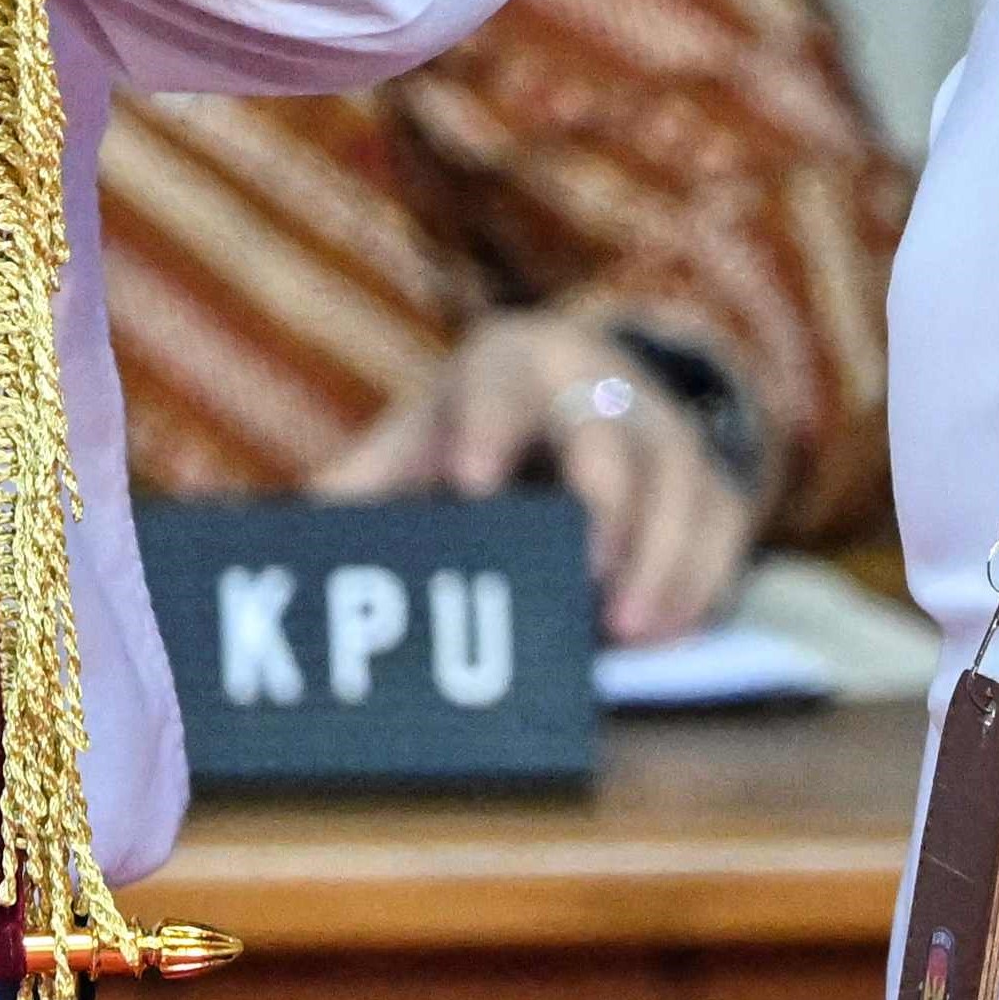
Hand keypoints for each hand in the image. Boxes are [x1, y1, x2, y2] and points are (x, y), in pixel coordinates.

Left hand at [313, 309, 761, 644]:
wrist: (592, 384)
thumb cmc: (482, 428)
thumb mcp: (423, 436)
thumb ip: (365, 486)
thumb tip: (276, 543)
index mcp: (514, 364)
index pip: (501, 385)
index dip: (487, 428)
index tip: (469, 482)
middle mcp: (600, 385)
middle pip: (609, 434)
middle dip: (601, 502)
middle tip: (580, 576)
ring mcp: (666, 431)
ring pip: (679, 484)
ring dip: (658, 559)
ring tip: (625, 633)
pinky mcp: (713, 479)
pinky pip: (723, 525)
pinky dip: (699, 581)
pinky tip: (668, 636)